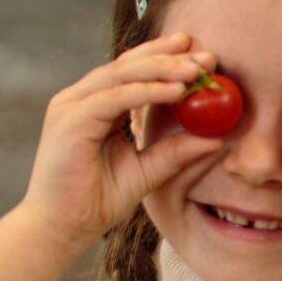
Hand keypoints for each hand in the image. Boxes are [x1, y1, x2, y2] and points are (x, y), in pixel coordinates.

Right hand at [19, 33, 222, 250]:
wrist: (64, 227)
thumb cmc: (98, 201)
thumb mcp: (147, 171)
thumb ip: (176, 152)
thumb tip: (217, 140)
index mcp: (95, 106)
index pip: (131, 72)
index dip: (164, 58)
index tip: (199, 53)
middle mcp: (81, 100)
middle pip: (127, 65)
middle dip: (167, 56)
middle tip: (204, 53)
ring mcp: (72, 106)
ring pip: (121, 74)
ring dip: (161, 69)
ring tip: (195, 69)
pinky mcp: (70, 120)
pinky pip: (114, 97)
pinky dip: (146, 92)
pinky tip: (175, 91)